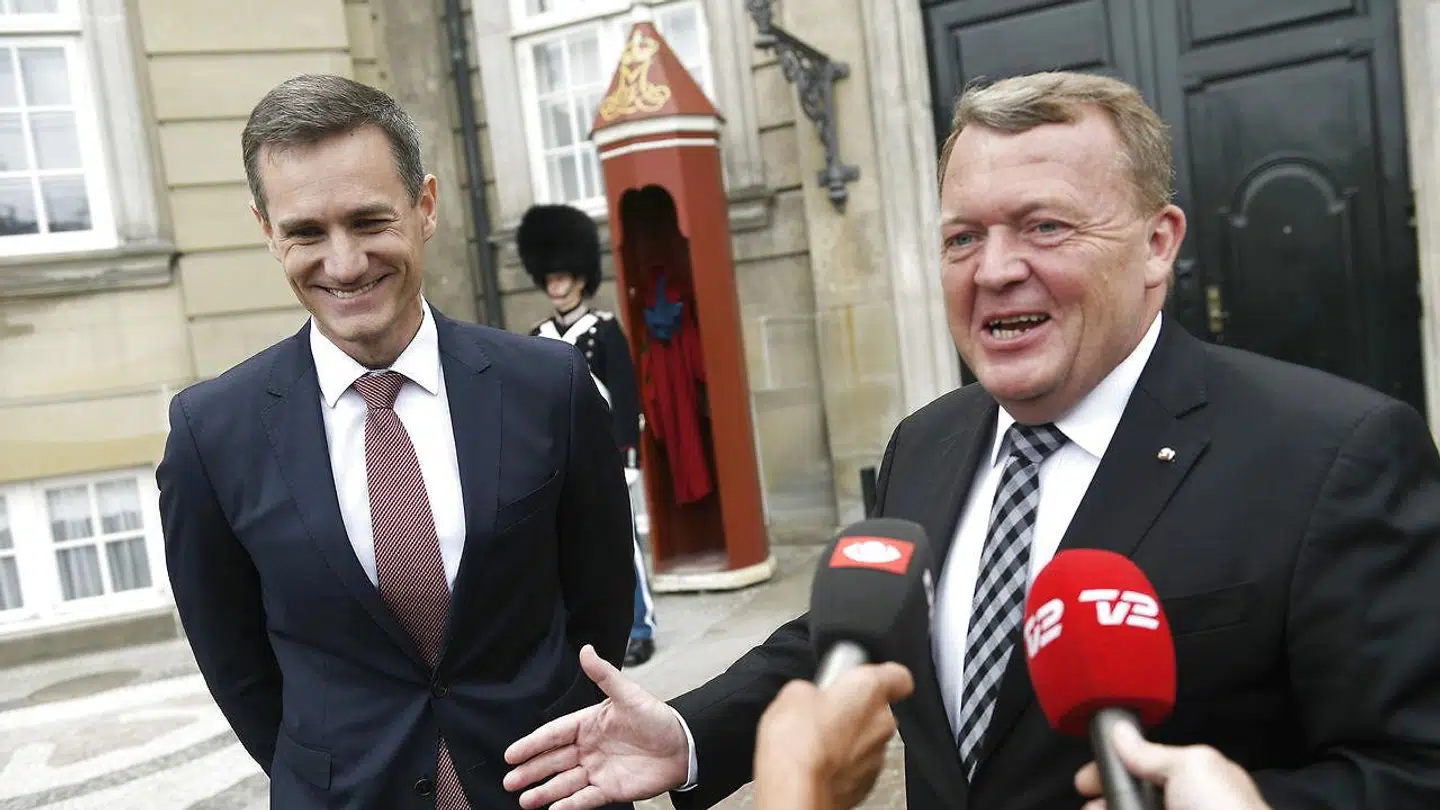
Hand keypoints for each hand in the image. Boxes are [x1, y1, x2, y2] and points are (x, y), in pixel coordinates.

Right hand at [503, 644, 688, 809]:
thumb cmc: (657, 718)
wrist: (684, 746)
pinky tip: (554, 809)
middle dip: (531, 771)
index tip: (511, 754)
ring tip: (525, 801)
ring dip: (545, 791)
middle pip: (553, 761)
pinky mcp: (611, 789)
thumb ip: (604, 675)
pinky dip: (570, 805)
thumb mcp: (629, 695)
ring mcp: (598, 770)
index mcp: (588, 724)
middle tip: (509, 782)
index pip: (553, 734)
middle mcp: (589, 748)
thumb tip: (585, 650)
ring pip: (565, 782)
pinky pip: (585, 798)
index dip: (532, 744)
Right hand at [754, 663, 914, 809]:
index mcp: (870, 689)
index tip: (860, 677)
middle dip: (853, 710)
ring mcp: (877, 756)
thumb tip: (810, 696)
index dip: (882, 676)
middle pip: (877, 710)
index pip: (898, 676)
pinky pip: (858, 766)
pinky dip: (842, 764)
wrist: (796, 788)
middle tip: (824, 712)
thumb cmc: (798, 742)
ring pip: (867, 740)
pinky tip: (818, 762)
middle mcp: (882, 722)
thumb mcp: (794, 693)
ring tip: (815, 742)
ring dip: (847, 739)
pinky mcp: (866, 784)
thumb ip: (813, 689)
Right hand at [1075, 722, 1270, 809]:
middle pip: (1131, 796)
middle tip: (1089, 807)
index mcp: (1195, 780)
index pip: (1145, 767)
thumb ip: (1152, 753)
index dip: (1113, 768)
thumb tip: (1119, 731)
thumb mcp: (1190, 767)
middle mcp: (1182, 805)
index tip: (1085, 780)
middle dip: (1105, 799)